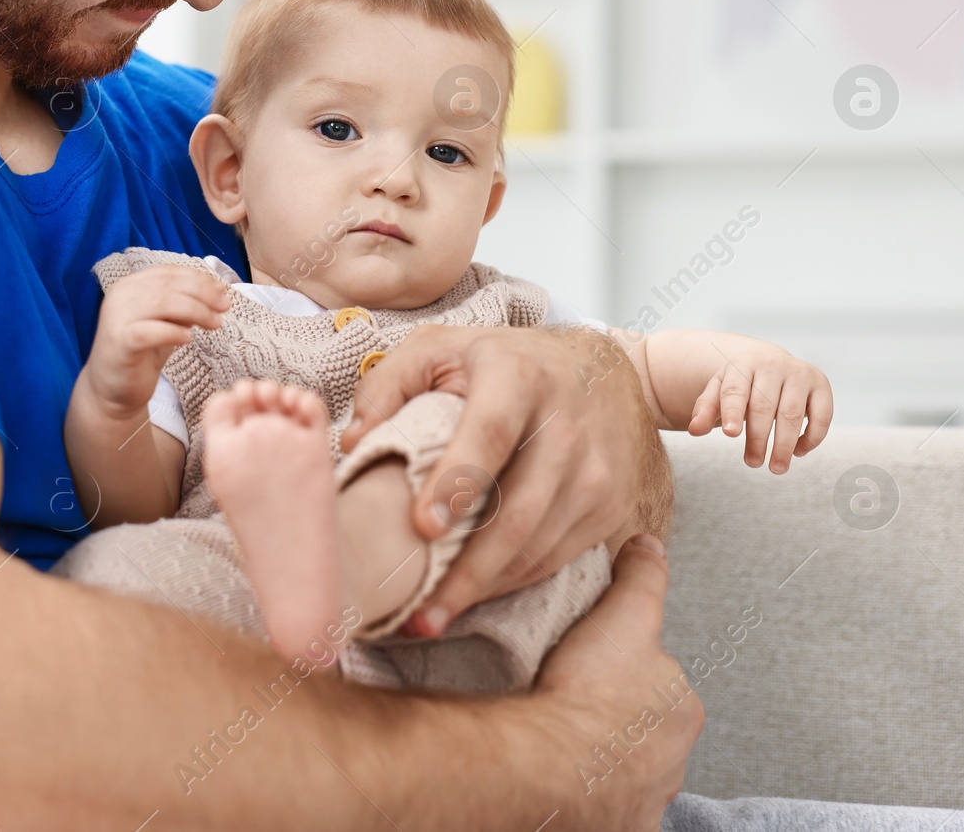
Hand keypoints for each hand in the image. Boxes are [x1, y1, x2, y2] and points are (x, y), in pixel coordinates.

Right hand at [81, 265, 229, 417]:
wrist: (113, 390)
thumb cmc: (143, 354)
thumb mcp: (168, 323)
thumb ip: (185, 305)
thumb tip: (217, 291)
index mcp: (131, 285)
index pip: (169, 272)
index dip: (200, 278)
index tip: (223, 290)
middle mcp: (120, 295)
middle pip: (169, 284)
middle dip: (203, 294)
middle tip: (224, 307)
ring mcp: (117, 317)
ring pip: (163, 303)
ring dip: (196, 311)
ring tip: (215, 323)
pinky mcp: (119, 341)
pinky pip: (150, 331)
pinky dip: (174, 332)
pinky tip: (189, 338)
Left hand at [342, 324, 658, 635]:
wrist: (609, 373)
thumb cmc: (506, 362)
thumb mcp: (442, 348)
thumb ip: (389, 383)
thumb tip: (354, 443)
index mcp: (517, 377)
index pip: (488, 435)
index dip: (457, 483)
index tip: (423, 528)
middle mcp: (566, 426)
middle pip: (518, 513)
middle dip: (466, 572)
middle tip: (418, 614)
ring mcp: (595, 471)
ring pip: (537, 546)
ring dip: (482, 589)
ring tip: (431, 617)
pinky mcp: (609, 506)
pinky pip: (555, 557)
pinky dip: (510, 583)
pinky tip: (470, 596)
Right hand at [535, 535, 702, 829]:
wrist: (551, 760)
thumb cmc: (588, 689)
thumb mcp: (622, 614)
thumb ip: (641, 578)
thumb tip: (651, 544)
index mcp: (684, 711)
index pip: (661, 688)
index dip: (627, 676)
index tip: (593, 674)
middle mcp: (675, 761)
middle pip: (647, 734)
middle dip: (620, 724)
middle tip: (575, 707)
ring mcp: (647, 799)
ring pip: (628, 772)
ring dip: (606, 761)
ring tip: (564, 742)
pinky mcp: (621, 827)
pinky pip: (610, 810)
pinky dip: (594, 799)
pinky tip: (567, 782)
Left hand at [685, 342, 832, 473]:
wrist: (768, 362)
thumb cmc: (739, 384)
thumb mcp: (717, 391)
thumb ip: (704, 410)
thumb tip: (694, 431)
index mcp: (743, 364)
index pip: (736, 391)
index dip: (733, 412)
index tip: (730, 434)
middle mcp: (773, 365)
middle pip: (764, 407)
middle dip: (757, 439)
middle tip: (752, 463)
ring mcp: (800, 373)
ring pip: (792, 414)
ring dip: (784, 445)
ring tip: (775, 467)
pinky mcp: (821, 384)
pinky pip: (821, 415)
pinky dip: (811, 438)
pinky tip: (797, 452)